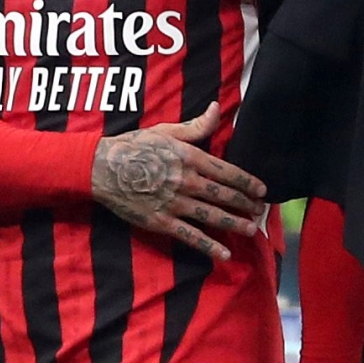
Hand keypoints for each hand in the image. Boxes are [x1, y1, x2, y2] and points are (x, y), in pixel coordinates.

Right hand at [91, 103, 267, 260]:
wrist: (102, 168)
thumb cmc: (133, 146)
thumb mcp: (165, 131)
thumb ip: (196, 126)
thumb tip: (218, 108)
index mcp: (189, 157)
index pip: (227, 171)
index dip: (247, 182)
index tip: (262, 190)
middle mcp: (186, 180)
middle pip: (224, 195)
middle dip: (246, 204)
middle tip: (262, 211)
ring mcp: (175, 203)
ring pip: (212, 215)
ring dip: (235, 223)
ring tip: (252, 229)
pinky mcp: (162, 221)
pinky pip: (189, 236)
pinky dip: (208, 246)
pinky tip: (224, 254)